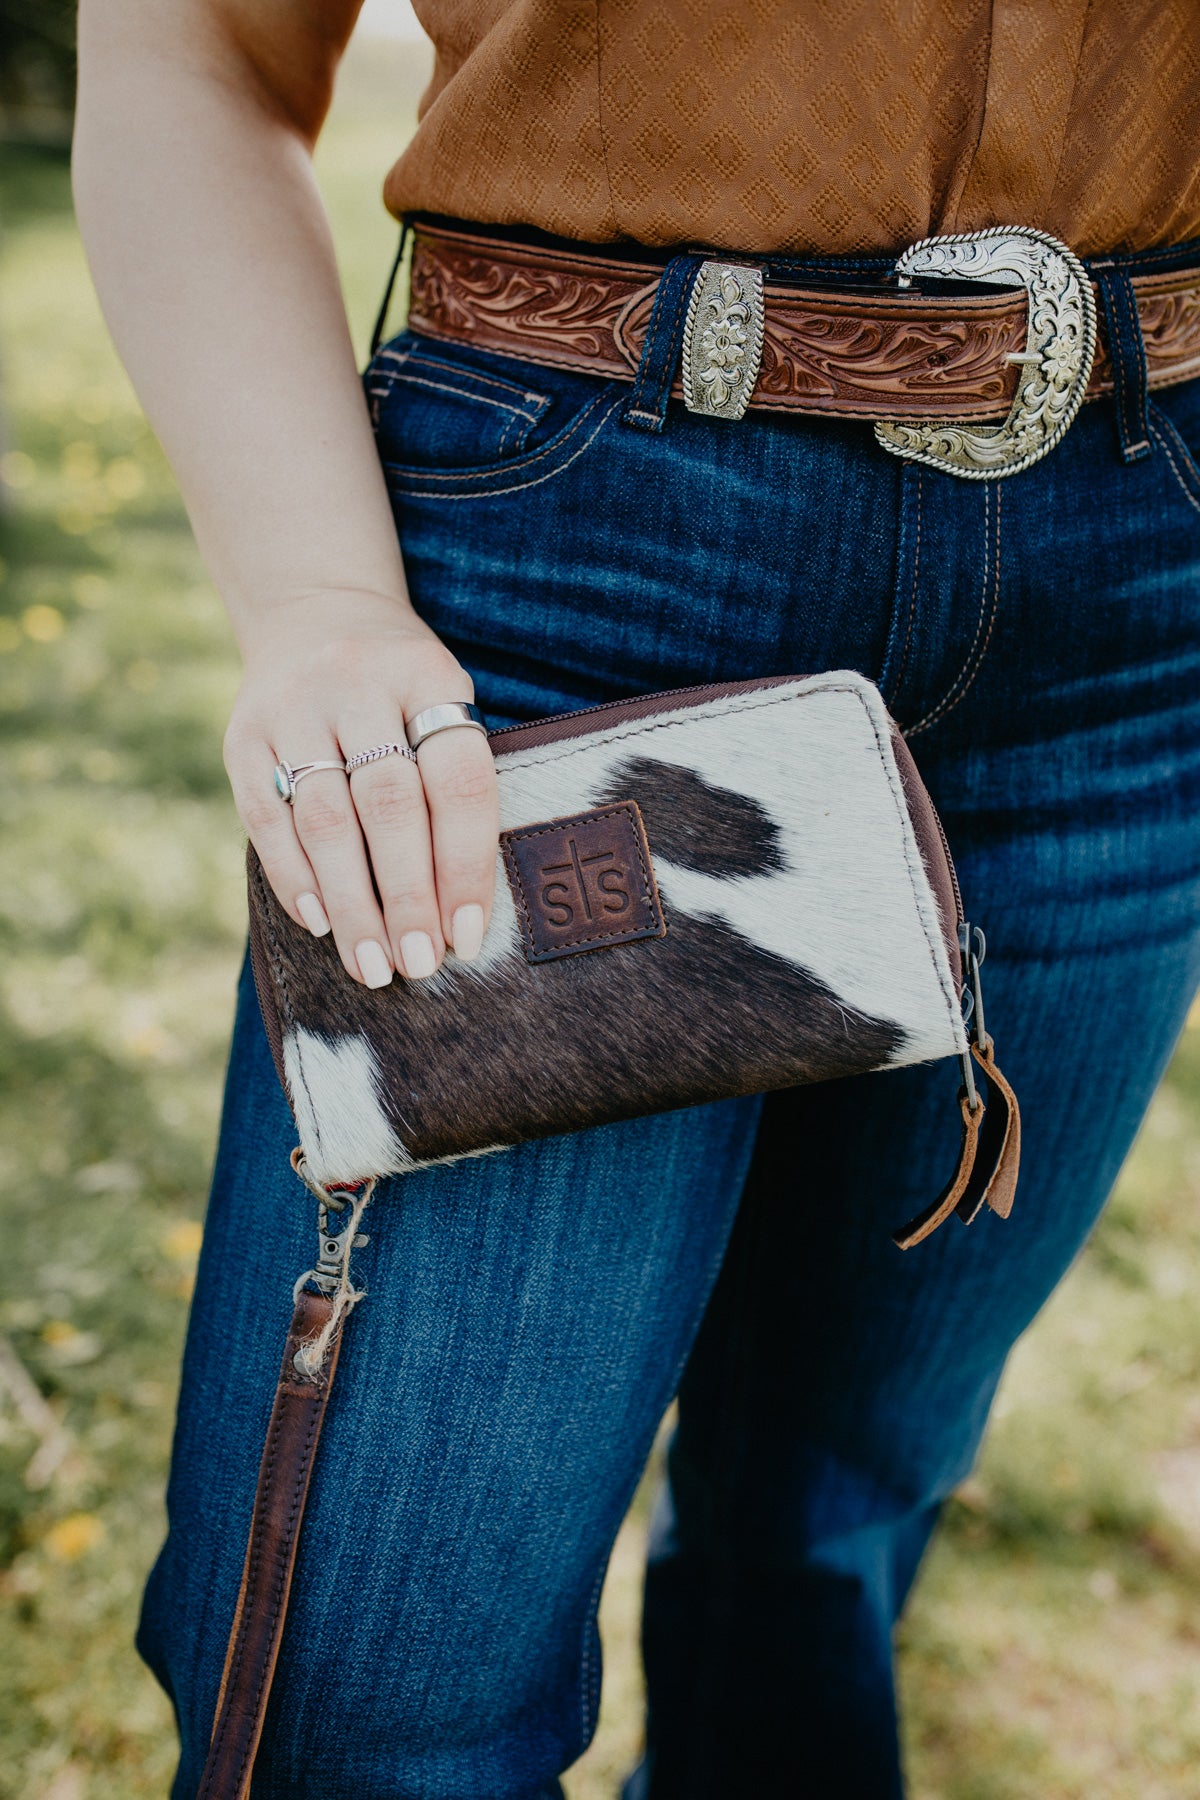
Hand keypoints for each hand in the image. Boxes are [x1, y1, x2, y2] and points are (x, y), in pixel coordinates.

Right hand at [225, 591, 497, 985]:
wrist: (314, 610)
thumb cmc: (401, 689)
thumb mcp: (442, 704)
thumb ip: (452, 788)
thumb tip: (459, 916)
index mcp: (427, 676)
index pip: (458, 782)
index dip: (466, 865)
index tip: (470, 937)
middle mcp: (359, 685)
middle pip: (390, 806)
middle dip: (407, 897)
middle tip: (418, 965)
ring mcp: (294, 707)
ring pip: (325, 821)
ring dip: (352, 905)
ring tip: (372, 966)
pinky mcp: (243, 734)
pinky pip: (266, 818)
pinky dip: (294, 878)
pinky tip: (320, 924)